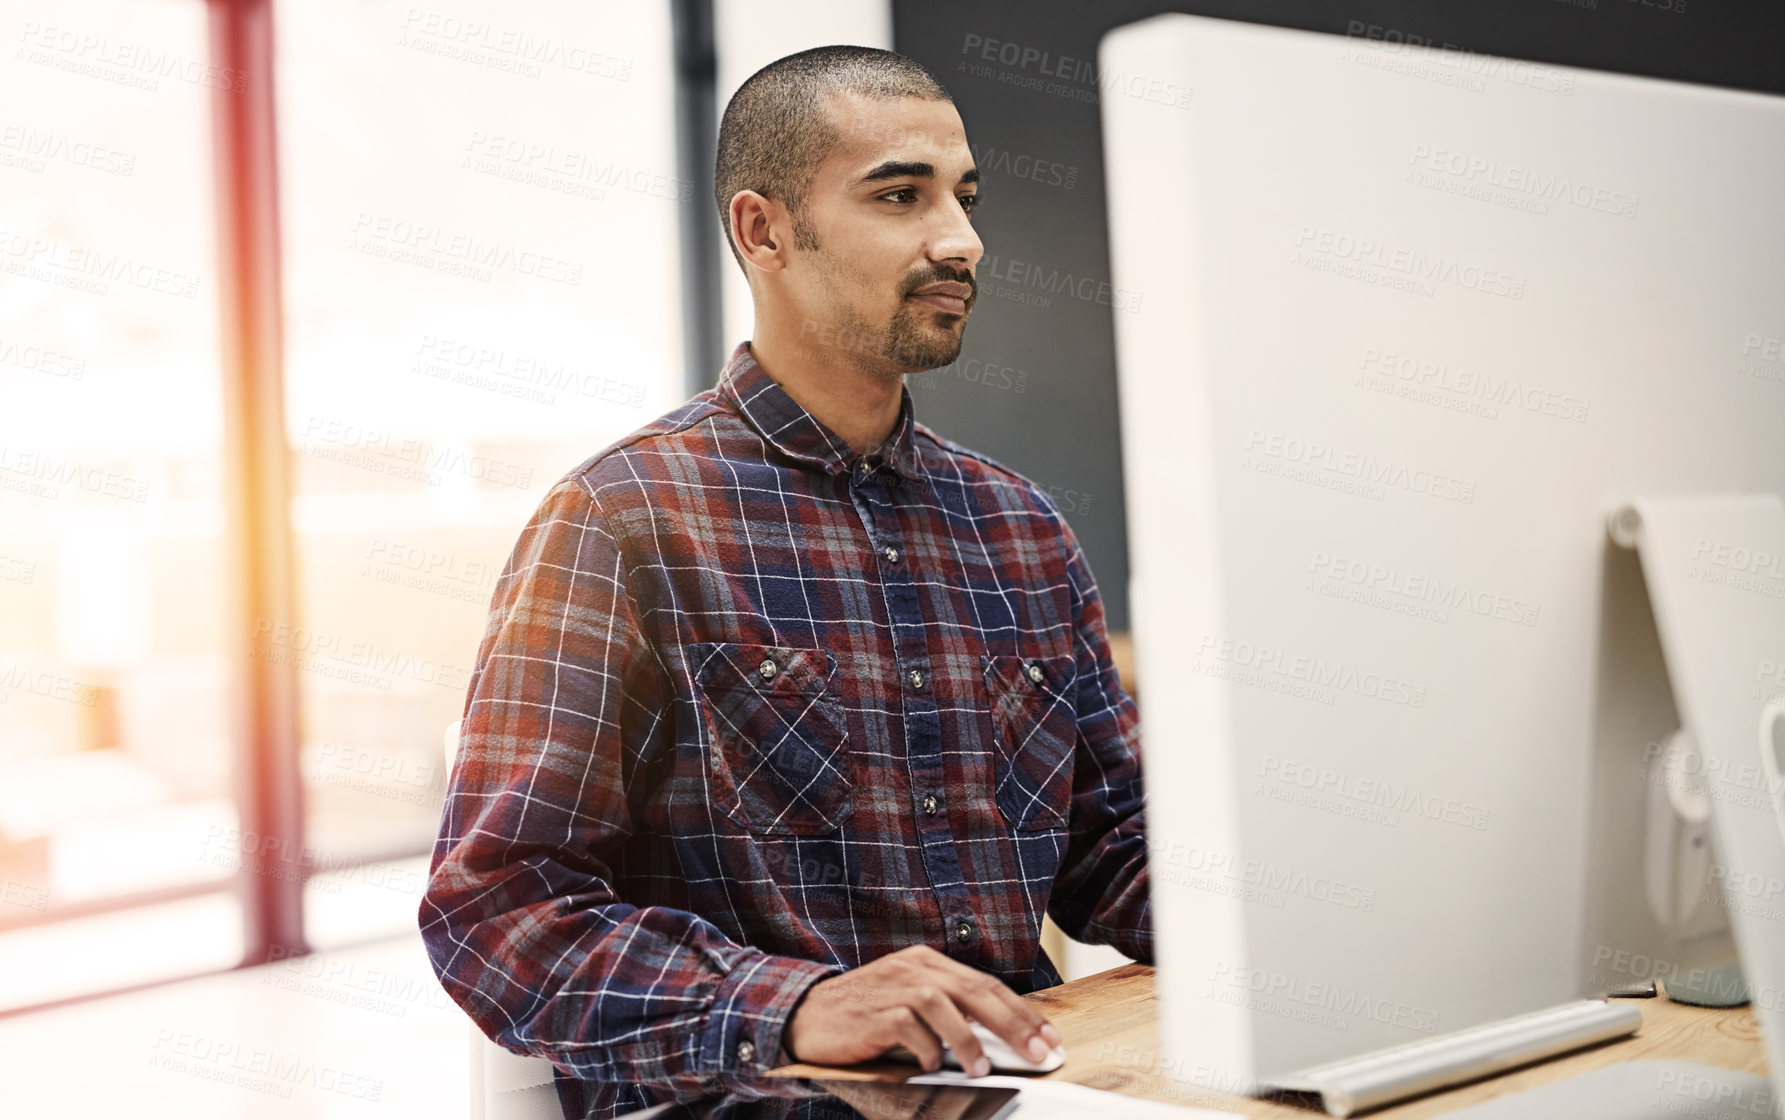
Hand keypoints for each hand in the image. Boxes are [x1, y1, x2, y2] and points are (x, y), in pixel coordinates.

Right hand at [782, 945, 1063, 1076]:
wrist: (806, 1014)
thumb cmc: (863, 1014)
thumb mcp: (908, 1001)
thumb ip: (947, 1011)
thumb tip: (995, 1037)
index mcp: (927, 962)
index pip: (986, 984)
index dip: (1022, 1011)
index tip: (1048, 1036)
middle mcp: (914, 968)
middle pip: (976, 991)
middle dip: (1014, 1024)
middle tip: (1039, 1052)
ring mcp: (894, 987)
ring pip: (945, 1006)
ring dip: (970, 1041)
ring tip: (984, 1069)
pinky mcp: (875, 1011)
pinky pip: (910, 1027)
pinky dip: (926, 1048)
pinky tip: (932, 1065)